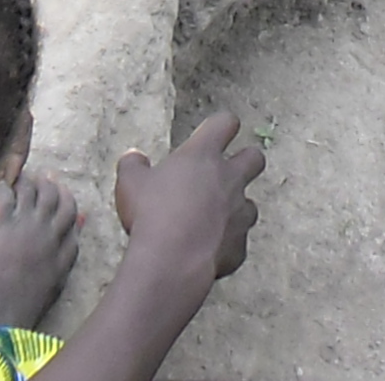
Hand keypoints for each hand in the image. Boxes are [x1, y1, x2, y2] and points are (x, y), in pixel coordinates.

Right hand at [114, 110, 262, 287]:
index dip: (222, 125)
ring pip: (250, 204)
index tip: (214, 132)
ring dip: (235, 209)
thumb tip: (132, 157)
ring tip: (212, 220)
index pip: (225, 123)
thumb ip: (133, 165)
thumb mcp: (130, 184)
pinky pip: (238, 242)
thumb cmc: (151, 215)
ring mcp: (239, 213)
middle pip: (255, 158)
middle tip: (226, 172)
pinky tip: (206, 252)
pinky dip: (226, 245)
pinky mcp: (240, 246)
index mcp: (203, 156)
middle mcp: (229, 179)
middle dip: (246, 161)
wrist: (171, 261)